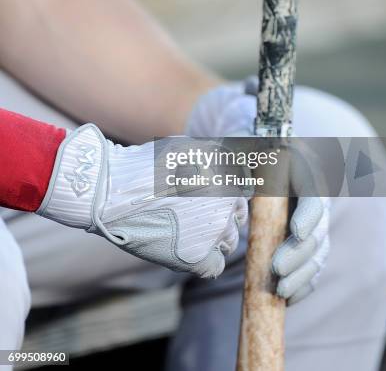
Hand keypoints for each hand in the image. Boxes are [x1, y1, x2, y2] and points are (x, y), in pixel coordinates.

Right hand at [37, 124, 246, 277]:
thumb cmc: (146, 166)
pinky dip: (205, 260)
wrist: (114, 191)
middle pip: (238, 218)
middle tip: (196, 215)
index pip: (243, 193)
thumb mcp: (187, 147)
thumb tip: (238, 162)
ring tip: (186, 231)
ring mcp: (214, 231)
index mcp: (226, 176)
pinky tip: (188, 250)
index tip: (209, 199)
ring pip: (229, 242)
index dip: (227, 196)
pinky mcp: (197, 257)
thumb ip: (215, 157)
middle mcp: (227, 204)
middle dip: (221, 216)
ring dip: (214, 237)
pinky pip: (214, 266)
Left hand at [186, 80, 329, 303]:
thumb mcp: (239, 131)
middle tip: (275, 272)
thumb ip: (245, 117)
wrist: (241, 161)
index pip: (313, 192)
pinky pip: (309, 267)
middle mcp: (309, 197)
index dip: (309, 212)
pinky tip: (289, 298)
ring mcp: (307, 222)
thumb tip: (248, 89)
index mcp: (300, 170)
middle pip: (317, 228)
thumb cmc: (240, 143)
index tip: (297, 230)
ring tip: (279, 291)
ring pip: (316, 252)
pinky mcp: (300, 244)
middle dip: (300, 252)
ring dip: (301, 274)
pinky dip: (302, 284)